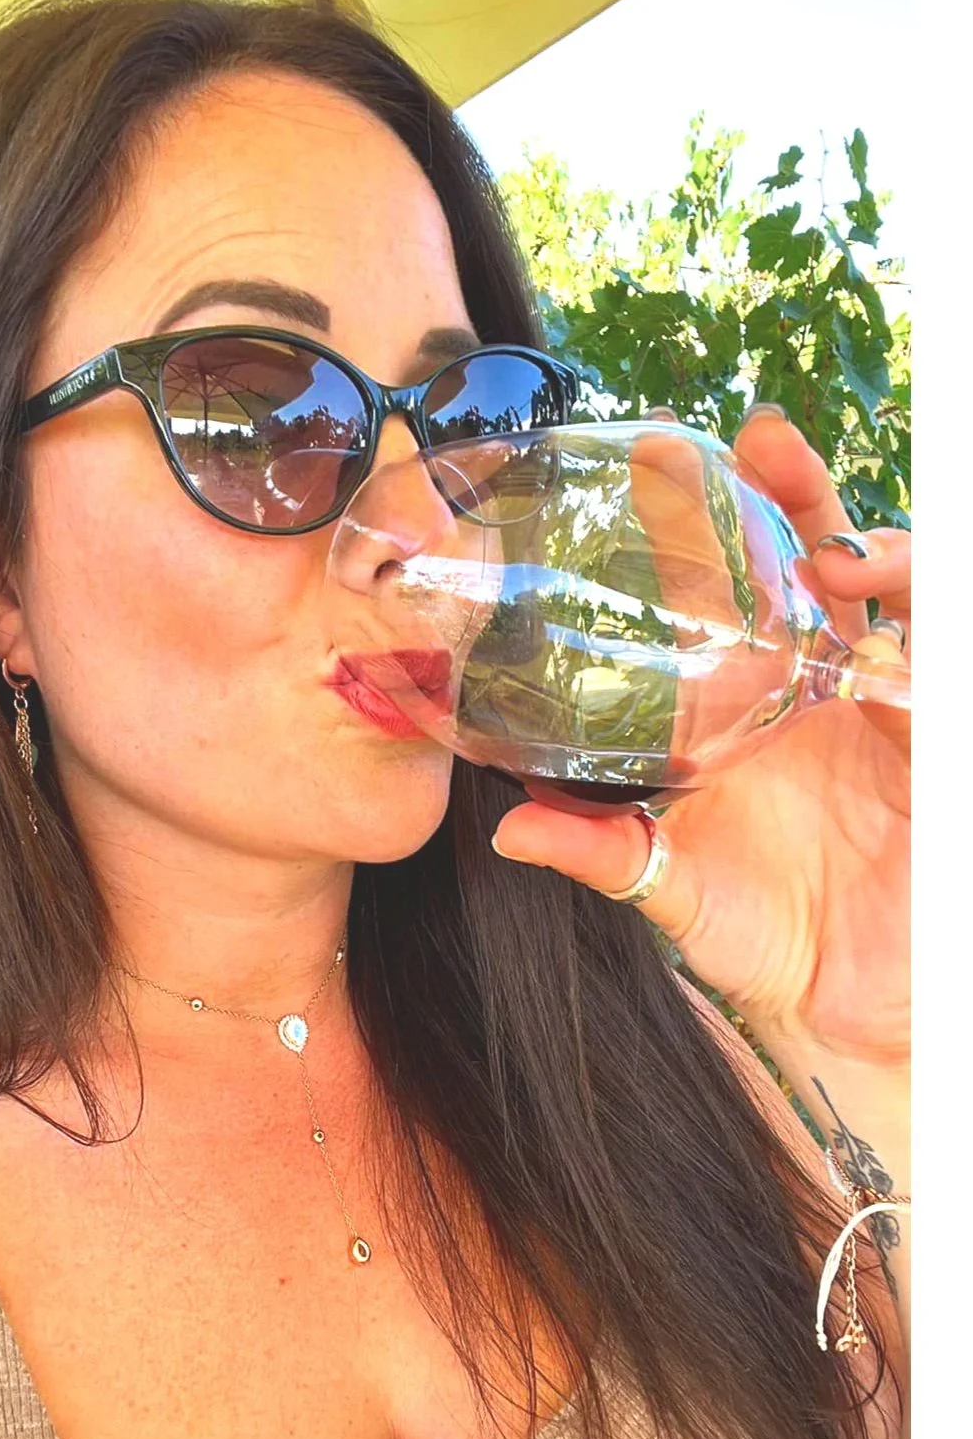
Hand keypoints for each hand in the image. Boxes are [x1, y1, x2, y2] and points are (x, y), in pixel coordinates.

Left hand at [490, 408, 909, 1067]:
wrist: (849, 1001)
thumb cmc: (762, 935)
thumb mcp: (672, 892)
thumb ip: (602, 853)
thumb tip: (509, 827)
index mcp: (742, 701)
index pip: (728, 585)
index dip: (707, 519)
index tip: (659, 459)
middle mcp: (810, 685)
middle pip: (812, 556)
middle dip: (795, 487)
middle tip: (759, 437)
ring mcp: (876, 706)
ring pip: (890, 592)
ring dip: (870, 553)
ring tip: (835, 557)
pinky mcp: (930, 744)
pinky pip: (935, 676)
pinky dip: (919, 653)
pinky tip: (894, 650)